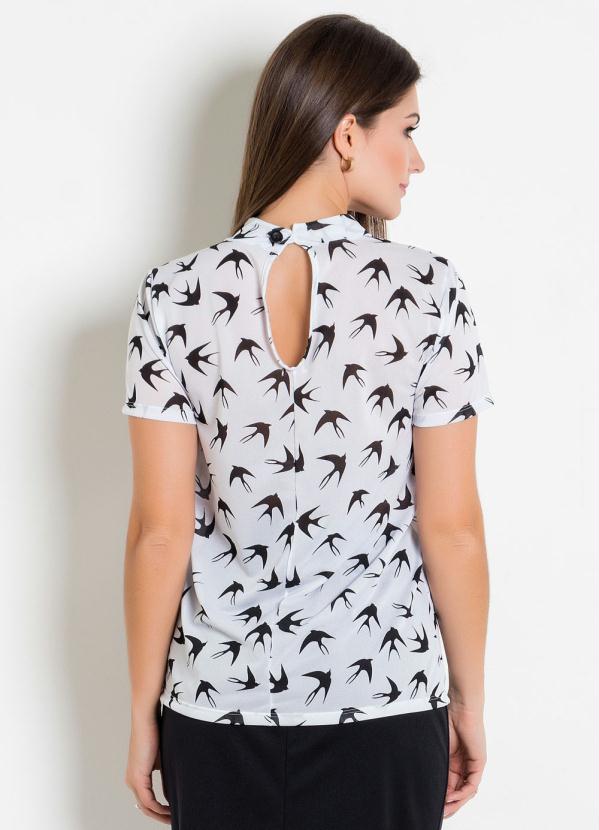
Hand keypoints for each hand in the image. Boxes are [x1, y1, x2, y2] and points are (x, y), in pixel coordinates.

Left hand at [124, 710, 170, 823]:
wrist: (146, 719)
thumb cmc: (155, 731)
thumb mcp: (162, 757)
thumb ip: (164, 772)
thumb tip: (172, 787)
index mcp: (137, 775)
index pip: (146, 800)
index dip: (159, 809)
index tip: (173, 812)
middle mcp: (132, 780)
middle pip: (145, 807)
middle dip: (160, 816)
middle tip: (174, 820)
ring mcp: (133, 780)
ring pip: (146, 807)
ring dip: (160, 814)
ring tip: (174, 818)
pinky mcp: (138, 778)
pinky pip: (148, 801)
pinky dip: (159, 808)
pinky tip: (169, 810)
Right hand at [443, 702, 486, 818]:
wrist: (460, 706)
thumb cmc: (446, 718)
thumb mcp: (438, 746)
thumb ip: (436, 763)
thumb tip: (425, 778)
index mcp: (454, 760)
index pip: (449, 784)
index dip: (442, 796)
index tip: (432, 805)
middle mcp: (464, 764)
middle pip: (458, 791)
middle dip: (449, 804)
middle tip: (439, 814)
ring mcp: (472, 764)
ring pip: (466, 790)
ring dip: (456, 802)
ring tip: (444, 809)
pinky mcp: (479, 762)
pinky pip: (472, 784)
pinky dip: (463, 793)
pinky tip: (453, 797)